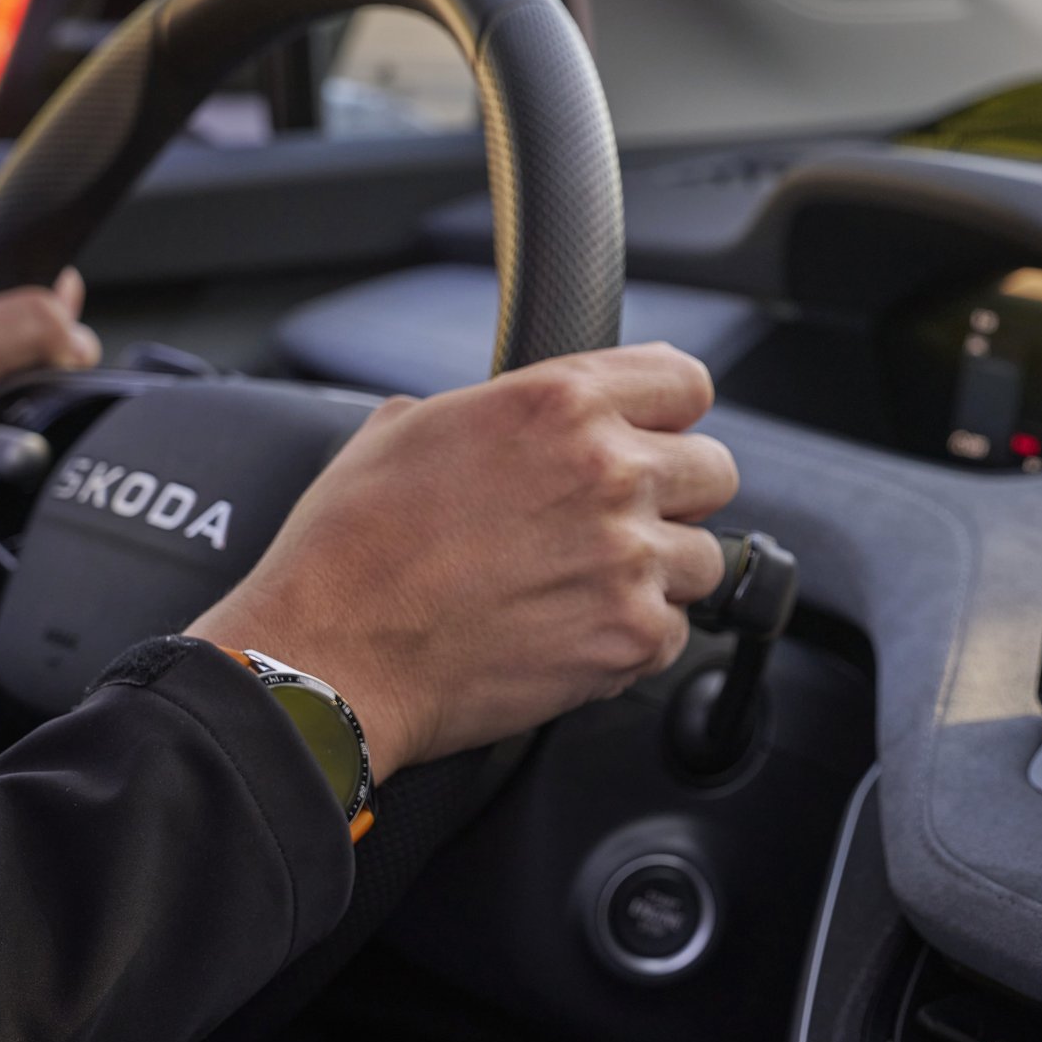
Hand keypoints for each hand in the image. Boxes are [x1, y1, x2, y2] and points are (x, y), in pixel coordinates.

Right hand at [188, 343, 739, 776]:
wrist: (328, 657)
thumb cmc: (348, 551)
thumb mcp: (404, 429)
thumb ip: (488, 409)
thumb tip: (500, 414)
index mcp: (560, 402)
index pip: (687, 384)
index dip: (668, 415)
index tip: (655, 438)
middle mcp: (608, 470)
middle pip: (713, 470)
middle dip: (673, 497)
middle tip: (616, 525)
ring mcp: (627, 557)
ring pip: (704, 557)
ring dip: (658, 574)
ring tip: (588, 589)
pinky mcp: (629, 636)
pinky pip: (674, 632)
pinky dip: (634, 640)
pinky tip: (573, 634)